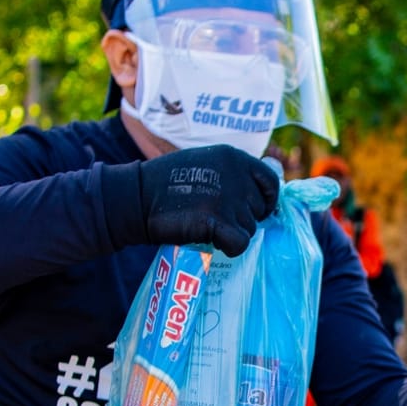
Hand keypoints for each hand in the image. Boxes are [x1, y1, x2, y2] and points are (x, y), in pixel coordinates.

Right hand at [134, 145, 279, 255]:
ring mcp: (228, 197)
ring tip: (206, 225)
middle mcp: (235, 174)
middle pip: (259, 209)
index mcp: (234, 157)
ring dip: (232, 233)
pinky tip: (212, 240)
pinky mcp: (217, 220)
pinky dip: (229, 248)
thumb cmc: (167, 185)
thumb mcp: (205, 166)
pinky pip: (240, 243)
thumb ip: (232, 175)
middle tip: (217, 220)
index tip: (255, 211)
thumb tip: (260, 197)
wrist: (136, 197)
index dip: (266, 200)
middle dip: (243, 219)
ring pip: (250, 228)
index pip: (270, 181)